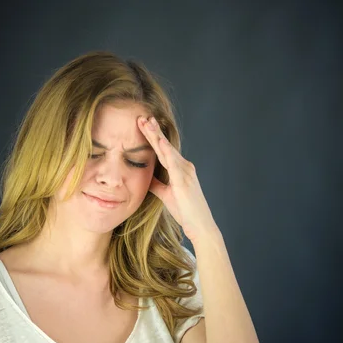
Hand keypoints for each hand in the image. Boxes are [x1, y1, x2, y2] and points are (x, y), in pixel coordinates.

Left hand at [138, 116, 217, 243]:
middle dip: (153, 131)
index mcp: (180, 169)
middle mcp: (184, 167)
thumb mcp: (167, 195)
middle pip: (165, 146)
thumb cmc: (185, 211)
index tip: (143, 125)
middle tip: (142, 117)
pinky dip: (166, 151)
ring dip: (157, 136)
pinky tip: (159, 141)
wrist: (199, 225)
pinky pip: (173, 163)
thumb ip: (158, 184)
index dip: (153, 137)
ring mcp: (185, 172)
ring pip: (168, 150)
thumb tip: (147, 178)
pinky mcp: (184, 180)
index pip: (163, 150)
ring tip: (147, 123)